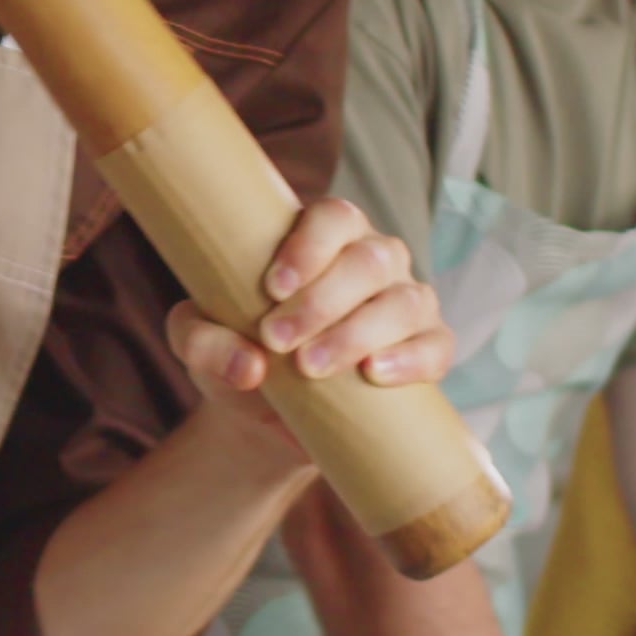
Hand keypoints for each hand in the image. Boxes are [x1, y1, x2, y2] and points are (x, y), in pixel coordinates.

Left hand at [166, 198, 447, 451]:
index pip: (333, 217)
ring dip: (357, 333)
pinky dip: (411, 358)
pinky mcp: (427, 347)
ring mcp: (406, 301)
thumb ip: (202, 343)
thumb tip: (249, 365)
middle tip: (278, 341)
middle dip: (322, 301)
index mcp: (324, 238)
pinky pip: (437, 345)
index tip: (272, 288)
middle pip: (369, 259)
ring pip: (404, 301)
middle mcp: (373, 260)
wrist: (271, 418)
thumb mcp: (199, 347)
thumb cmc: (239, 355)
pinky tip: (374, 374)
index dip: (309, 246)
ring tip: (311, 368)